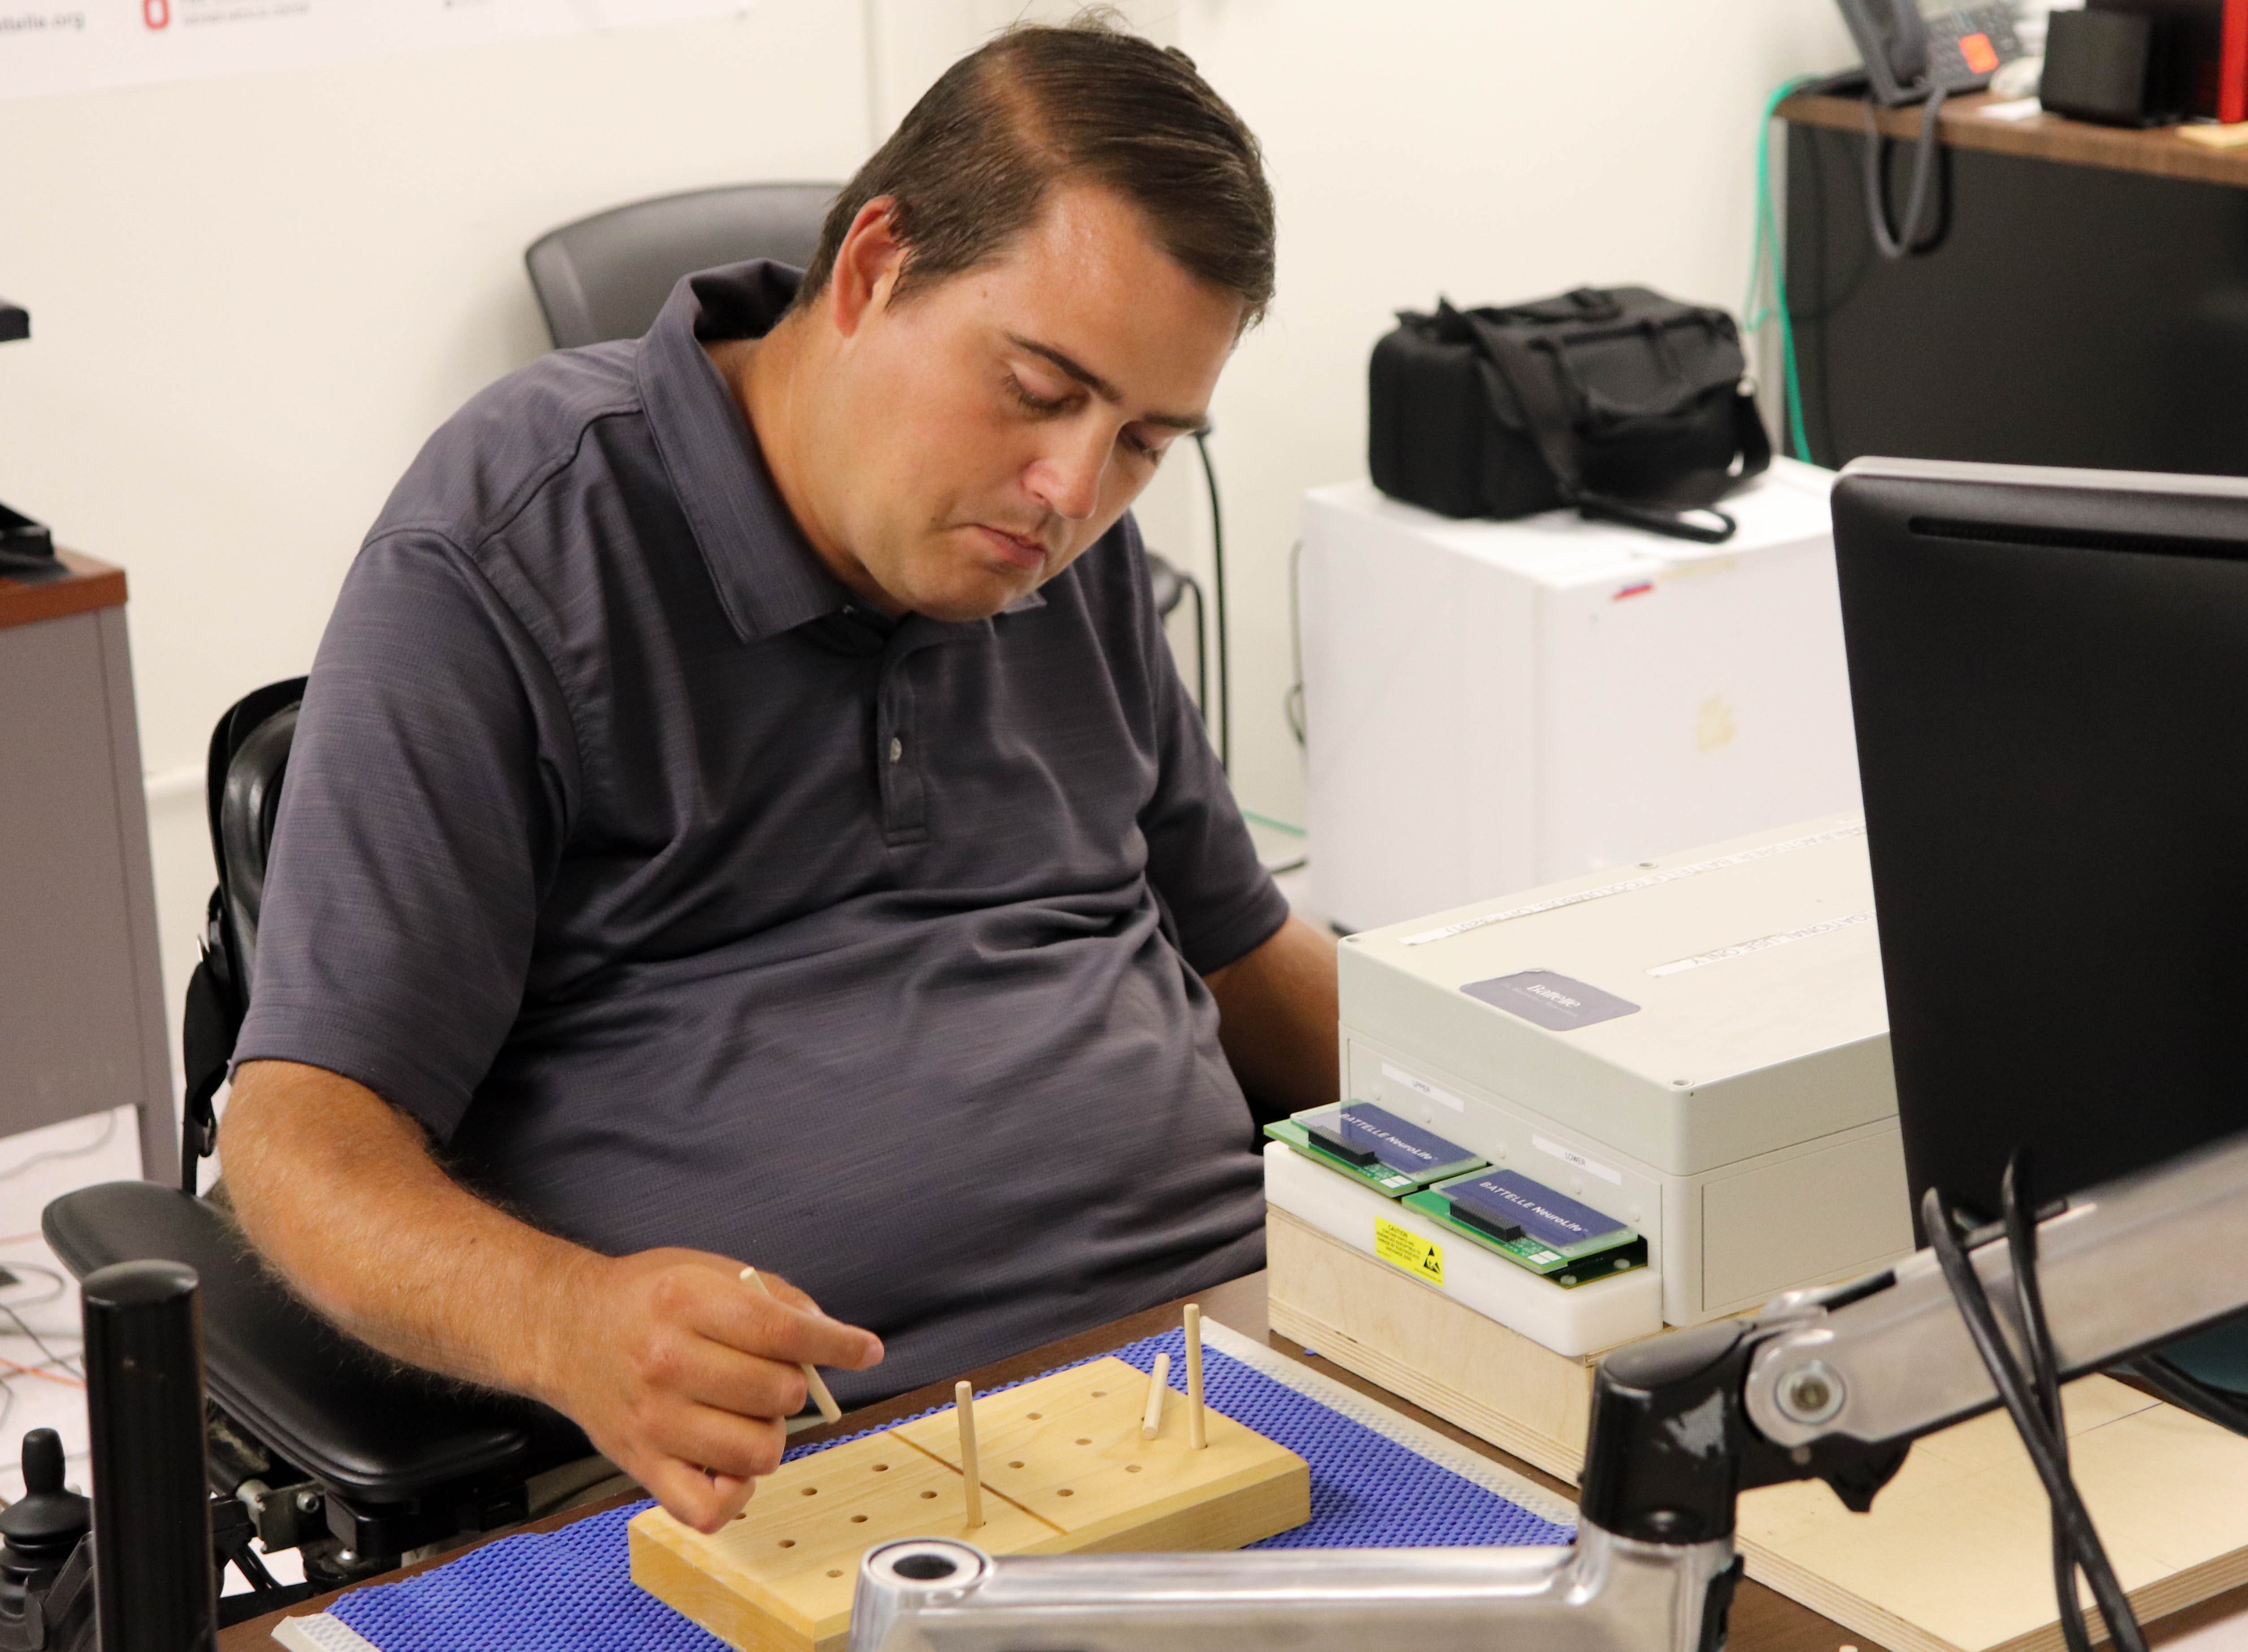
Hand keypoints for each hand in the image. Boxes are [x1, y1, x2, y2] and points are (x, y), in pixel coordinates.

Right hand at [536, 1248, 882, 1531]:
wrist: (566, 1329)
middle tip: (771, 1376)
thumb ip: (775, 1298)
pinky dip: (735, 1492)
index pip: (783, 1333)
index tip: (866, 1350)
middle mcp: (666, 1363)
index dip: (836, 1344)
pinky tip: (731, 1461)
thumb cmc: (646, 1300)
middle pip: (778, 1394)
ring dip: (770, 1434)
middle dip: (793, 1384)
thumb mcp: (708, 1270)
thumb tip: (831, 1340)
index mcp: (687, 1303)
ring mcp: (653, 1422)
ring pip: (758, 1452)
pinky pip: (709, 1508)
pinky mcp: (642, 1467)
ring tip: (747, 1413)